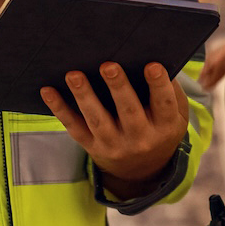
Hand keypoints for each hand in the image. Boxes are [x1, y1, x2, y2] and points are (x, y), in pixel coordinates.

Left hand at [40, 61, 189, 196]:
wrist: (141, 170)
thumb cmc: (159, 129)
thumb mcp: (176, 116)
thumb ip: (170, 90)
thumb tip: (153, 56)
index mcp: (165, 127)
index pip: (164, 105)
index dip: (158, 85)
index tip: (152, 65)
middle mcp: (140, 138)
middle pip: (129, 112)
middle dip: (118, 88)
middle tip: (108, 65)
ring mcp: (114, 144)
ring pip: (98, 120)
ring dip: (84, 96)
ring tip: (74, 75)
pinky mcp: (92, 146)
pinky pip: (74, 127)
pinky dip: (59, 109)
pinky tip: (48, 91)